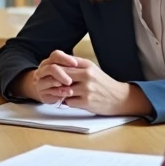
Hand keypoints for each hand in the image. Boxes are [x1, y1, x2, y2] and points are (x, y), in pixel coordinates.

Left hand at [25, 50, 142, 115]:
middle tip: (45, 83)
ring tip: (57, 93)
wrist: (120, 98)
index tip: (45, 72)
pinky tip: (68, 100)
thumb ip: (77, 65)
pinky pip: (68, 101)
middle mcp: (87, 76)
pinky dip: (66, 101)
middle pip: (61, 76)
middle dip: (52, 80)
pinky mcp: (86, 102)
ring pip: (63, 90)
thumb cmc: (104, 84)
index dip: (52, 68)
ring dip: (58, 92)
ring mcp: (86, 89)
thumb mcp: (92, 69)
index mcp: (87, 66)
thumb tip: (58, 64)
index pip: (63, 63)